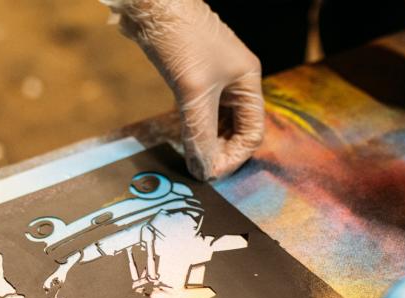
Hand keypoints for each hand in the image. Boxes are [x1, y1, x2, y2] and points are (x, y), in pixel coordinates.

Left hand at [102, 0, 264, 179]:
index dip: (235, 157)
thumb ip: (200, 133)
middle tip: (200, 169)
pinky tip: (184, 138)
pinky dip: (195, 128)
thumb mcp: (192, 91)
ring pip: (218, 122)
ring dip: (207, 142)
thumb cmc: (180, 38)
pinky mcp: (194, 77)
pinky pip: (201, 111)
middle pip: (238, 129)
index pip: (253, 132)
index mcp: (247, 81)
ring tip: (192, 158)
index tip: (211, 173)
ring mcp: (215, 79)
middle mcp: (236, 81)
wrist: (151, 3)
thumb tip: (204, 170)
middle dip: (222, 151)